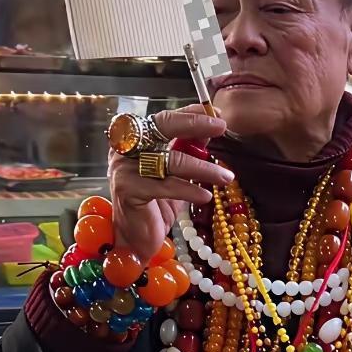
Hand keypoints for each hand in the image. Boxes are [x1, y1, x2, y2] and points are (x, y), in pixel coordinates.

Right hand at [108, 105, 231, 262]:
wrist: (137, 238)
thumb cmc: (156, 205)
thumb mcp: (176, 173)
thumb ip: (188, 149)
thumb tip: (209, 128)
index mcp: (135, 139)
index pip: (165, 119)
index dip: (191, 114)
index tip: (217, 114)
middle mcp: (126, 148)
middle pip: (163, 127)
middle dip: (195, 125)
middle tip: (221, 127)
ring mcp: (124, 168)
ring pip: (170, 161)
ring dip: (203, 168)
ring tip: (226, 176)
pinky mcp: (128, 190)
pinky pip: (166, 186)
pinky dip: (189, 190)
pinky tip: (206, 195)